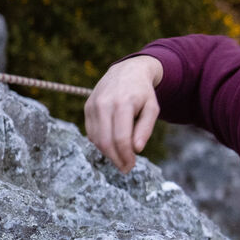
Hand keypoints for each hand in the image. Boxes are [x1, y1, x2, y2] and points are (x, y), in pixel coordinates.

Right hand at [83, 55, 163, 172]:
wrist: (127, 71)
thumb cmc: (143, 92)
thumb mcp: (152, 108)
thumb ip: (146, 128)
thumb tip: (137, 149)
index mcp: (123, 104)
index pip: (121, 138)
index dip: (126, 156)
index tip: (131, 166)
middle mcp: (104, 104)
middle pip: (106, 141)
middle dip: (116, 159)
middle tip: (125, 168)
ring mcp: (93, 105)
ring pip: (96, 139)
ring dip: (107, 154)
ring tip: (120, 160)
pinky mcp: (87, 107)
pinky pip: (91, 132)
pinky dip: (100, 144)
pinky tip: (112, 147)